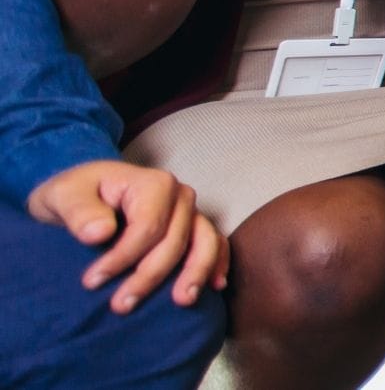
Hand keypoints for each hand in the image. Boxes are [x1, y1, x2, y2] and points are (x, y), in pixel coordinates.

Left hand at [25, 161, 227, 312]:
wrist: (87, 193)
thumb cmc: (76, 194)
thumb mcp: (62, 195)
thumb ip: (79, 211)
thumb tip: (101, 233)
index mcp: (154, 183)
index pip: (148, 227)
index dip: (123, 258)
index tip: (92, 282)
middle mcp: (180, 195)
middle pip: (175, 241)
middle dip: (149, 276)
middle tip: (120, 306)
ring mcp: (192, 212)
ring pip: (204, 244)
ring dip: (195, 275)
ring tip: (182, 302)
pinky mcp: (195, 227)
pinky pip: (215, 245)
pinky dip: (217, 265)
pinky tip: (214, 287)